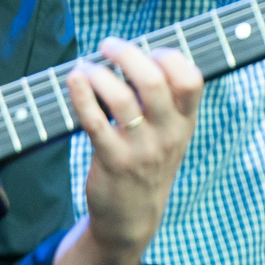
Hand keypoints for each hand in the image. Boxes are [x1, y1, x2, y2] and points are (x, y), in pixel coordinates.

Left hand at [68, 38, 203, 252]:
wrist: (132, 218)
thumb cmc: (147, 165)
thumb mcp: (169, 136)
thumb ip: (162, 101)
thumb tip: (134, 53)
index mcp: (184, 123)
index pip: (191, 80)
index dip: (170, 56)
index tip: (150, 51)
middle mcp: (167, 135)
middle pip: (153, 81)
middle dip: (127, 54)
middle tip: (108, 45)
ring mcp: (140, 150)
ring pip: (121, 98)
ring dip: (98, 74)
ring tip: (86, 68)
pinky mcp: (112, 161)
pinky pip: (95, 121)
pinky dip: (81, 95)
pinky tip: (74, 80)